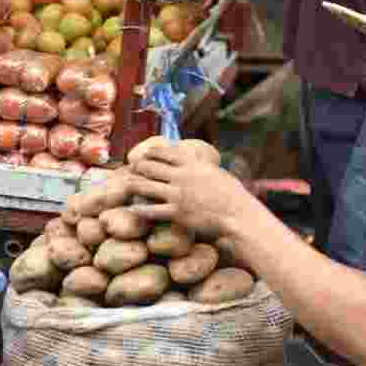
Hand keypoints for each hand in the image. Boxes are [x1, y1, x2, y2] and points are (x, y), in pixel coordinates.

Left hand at [125, 144, 256, 238]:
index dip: (150, 152)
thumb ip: (201, 166)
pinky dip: (139, 209)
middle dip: (138, 167)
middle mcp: (182, 176)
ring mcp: (178, 195)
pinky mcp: (177, 213)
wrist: (238, 215)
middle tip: (132, 171)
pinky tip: (132, 208)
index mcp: (192, 163)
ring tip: (128, 186)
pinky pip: (151, 210)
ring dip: (133, 185)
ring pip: (145, 186)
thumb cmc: (232, 194)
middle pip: (149, 167)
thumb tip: (194, 161)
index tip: (144, 155)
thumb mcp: (216, 172)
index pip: (163, 151)